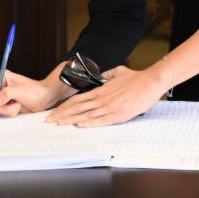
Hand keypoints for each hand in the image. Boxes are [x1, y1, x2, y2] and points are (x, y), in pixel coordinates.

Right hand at [0, 67, 69, 116]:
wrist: (44, 99)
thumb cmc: (36, 91)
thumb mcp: (21, 91)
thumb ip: (7, 94)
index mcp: (2, 77)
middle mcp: (0, 86)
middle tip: (8, 105)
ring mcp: (2, 96)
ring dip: (5, 110)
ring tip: (17, 106)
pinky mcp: (5, 105)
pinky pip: (0, 112)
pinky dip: (8, 113)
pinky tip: (17, 109)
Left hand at [47, 64, 168, 126]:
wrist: (150, 81)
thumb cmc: (135, 78)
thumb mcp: (117, 72)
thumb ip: (106, 76)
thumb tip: (100, 76)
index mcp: (100, 90)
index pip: (77, 99)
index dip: (64, 106)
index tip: (55, 111)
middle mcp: (102, 99)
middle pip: (77, 107)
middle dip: (62, 114)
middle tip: (48, 120)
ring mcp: (109, 107)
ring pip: (86, 114)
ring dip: (71, 119)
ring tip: (58, 123)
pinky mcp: (119, 114)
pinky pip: (101, 119)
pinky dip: (89, 122)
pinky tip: (79, 124)